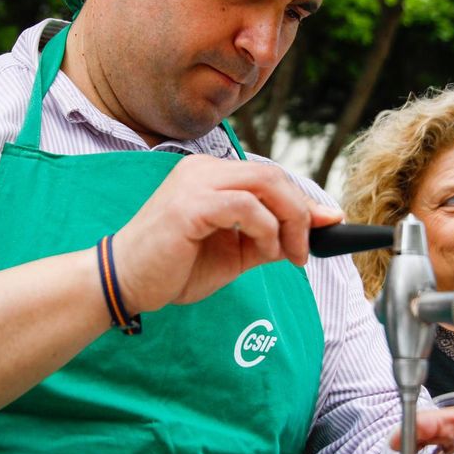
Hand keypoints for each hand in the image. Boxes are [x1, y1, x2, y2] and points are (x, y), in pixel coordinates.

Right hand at [113, 156, 342, 313]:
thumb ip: (269, 235)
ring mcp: (194, 183)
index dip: (303, 200)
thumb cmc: (174, 268)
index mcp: (210, 175)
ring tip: (286, 255)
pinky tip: (263, 253)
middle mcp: (202, 169)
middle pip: (273, 175)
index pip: (269, 175)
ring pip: (265, 184)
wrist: (125, 283)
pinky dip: (266, 229)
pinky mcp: (189, 205)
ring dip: (288, 222)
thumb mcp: (234, 251)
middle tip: (304, 250)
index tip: (328, 225)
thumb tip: (316, 226)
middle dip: (301, 212)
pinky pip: (245, 207)